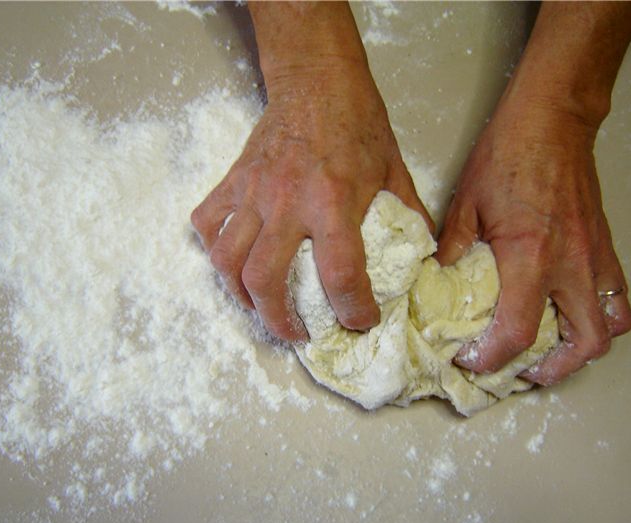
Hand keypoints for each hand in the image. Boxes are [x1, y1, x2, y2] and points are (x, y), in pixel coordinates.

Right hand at [191, 65, 432, 341]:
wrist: (317, 81)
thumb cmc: (360, 126)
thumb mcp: (395, 172)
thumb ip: (408, 219)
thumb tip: (422, 261)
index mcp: (334, 201)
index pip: (340, 273)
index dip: (352, 309)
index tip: (360, 320)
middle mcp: (287, 201)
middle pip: (265, 279)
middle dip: (279, 321)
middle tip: (298, 333)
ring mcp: (253, 192)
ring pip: (227, 260)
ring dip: (242, 296)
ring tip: (262, 307)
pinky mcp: (233, 181)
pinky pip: (207, 224)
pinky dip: (214, 249)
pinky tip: (234, 260)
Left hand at [436, 98, 630, 385]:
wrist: (551, 121)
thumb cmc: (506, 156)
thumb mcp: (465, 205)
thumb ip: (452, 250)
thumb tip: (437, 282)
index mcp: (530, 256)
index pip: (517, 332)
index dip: (492, 358)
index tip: (472, 359)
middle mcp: (571, 264)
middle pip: (582, 345)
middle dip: (551, 370)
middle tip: (521, 372)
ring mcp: (596, 258)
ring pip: (611, 326)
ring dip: (582, 349)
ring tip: (551, 352)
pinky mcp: (606, 247)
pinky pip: (618, 297)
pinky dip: (600, 317)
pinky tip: (571, 314)